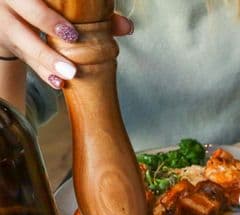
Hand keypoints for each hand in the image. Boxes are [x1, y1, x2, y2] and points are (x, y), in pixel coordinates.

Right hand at [0, 0, 131, 88]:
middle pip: (25, 15)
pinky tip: (57, 82)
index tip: (72, 33)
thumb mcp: (63, 8)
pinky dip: (43, 72)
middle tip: (72, 46)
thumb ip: (95, 16)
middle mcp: (10, 4)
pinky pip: (25, 60)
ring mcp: (6, 24)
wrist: (13, 15)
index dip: (49, 15)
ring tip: (69, 74)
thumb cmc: (45, 7)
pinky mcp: (10, 45)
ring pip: (23, 43)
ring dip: (47, 61)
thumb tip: (127, 26)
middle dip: (48, 30)